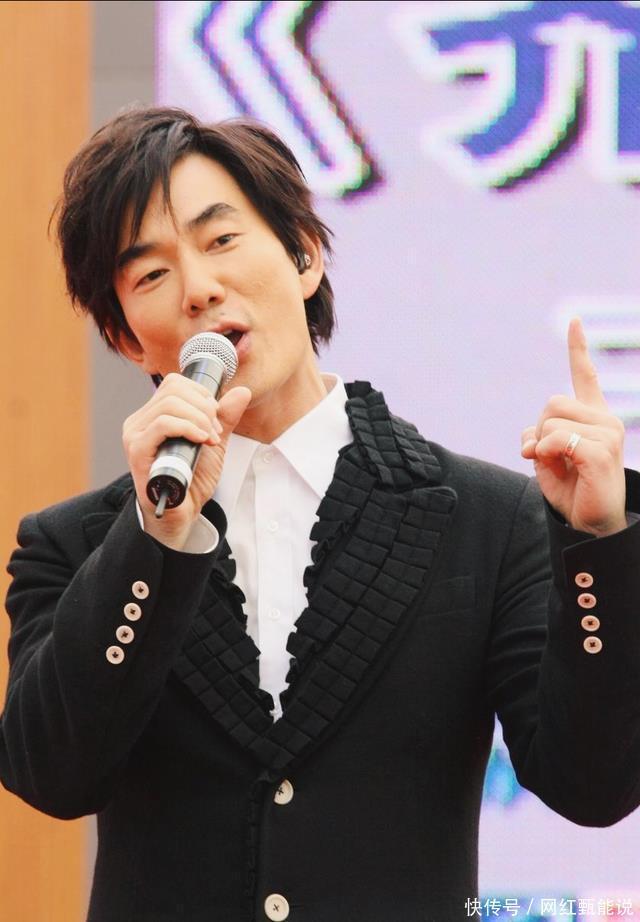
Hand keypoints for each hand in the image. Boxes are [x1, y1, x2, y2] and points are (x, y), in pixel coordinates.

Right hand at [123, 373, 251, 548]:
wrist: (183, 511)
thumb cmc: (192, 479)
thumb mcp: (213, 442)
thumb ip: (225, 417)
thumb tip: (242, 391)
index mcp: (153, 415)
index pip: (175, 383)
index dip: (201, 394)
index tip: (216, 418)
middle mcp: (139, 421)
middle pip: (174, 389)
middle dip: (204, 407)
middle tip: (215, 432)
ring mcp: (135, 434)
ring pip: (169, 404)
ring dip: (199, 419)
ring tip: (210, 439)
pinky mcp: (137, 450)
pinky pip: (162, 424)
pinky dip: (188, 427)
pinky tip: (201, 440)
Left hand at [521, 318, 625, 535]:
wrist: (592, 522)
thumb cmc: (572, 489)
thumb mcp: (545, 458)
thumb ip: (536, 437)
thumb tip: (529, 438)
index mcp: (593, 416)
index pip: (584, 375)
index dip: (577, 348)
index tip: (573, 321)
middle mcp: (605, 419)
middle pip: (552, 403)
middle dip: (538, 430)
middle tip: (547, 456)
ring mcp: (607, 433)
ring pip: (551, 421)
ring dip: (542, 445)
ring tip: (559, 466)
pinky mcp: (602, 451)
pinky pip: (557, 440)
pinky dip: (547, 455)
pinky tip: (562, 469)